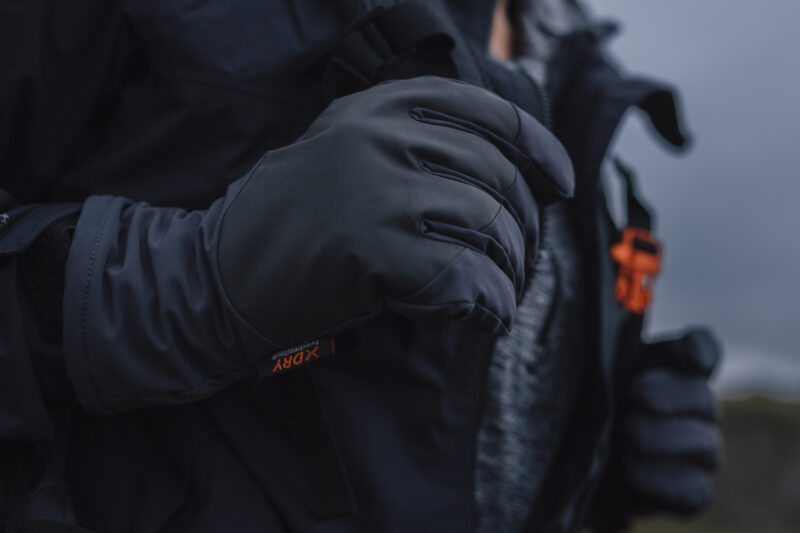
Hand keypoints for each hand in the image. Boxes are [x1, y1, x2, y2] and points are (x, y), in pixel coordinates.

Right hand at [217, 76, 574, 346]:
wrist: (221, 275)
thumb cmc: (293, 223)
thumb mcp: (346, 153)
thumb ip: (411, 141)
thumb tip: (507, 164)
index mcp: (379, 107)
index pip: (487, 113)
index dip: (539, 148)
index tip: (561, 184)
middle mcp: (380, 137)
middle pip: (499, 177)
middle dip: (524, 232)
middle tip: (517, 268)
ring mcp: (377, 189)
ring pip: (491, 226)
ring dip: (509, 274)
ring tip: (495, 297)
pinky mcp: (373, 248)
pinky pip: (467, 277)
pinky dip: (489, 305)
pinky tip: (480, 319)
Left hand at [591, 329, 722, 529]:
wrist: (575, 466)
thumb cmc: (584, 406)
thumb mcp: (587, 375)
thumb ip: (601, 353)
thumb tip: (606, 327)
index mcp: (670, 367)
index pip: (701, 349)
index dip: (700, 349)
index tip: (692, 355)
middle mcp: (695, 407)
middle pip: (701, 396)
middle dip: (669, 394)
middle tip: (636, 394)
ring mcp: (700, 451)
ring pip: (704, 444)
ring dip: (662, 438)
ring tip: (627, 434)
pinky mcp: (693, 492)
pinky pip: (696, 490)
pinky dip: (662, 479)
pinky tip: (633, 470)